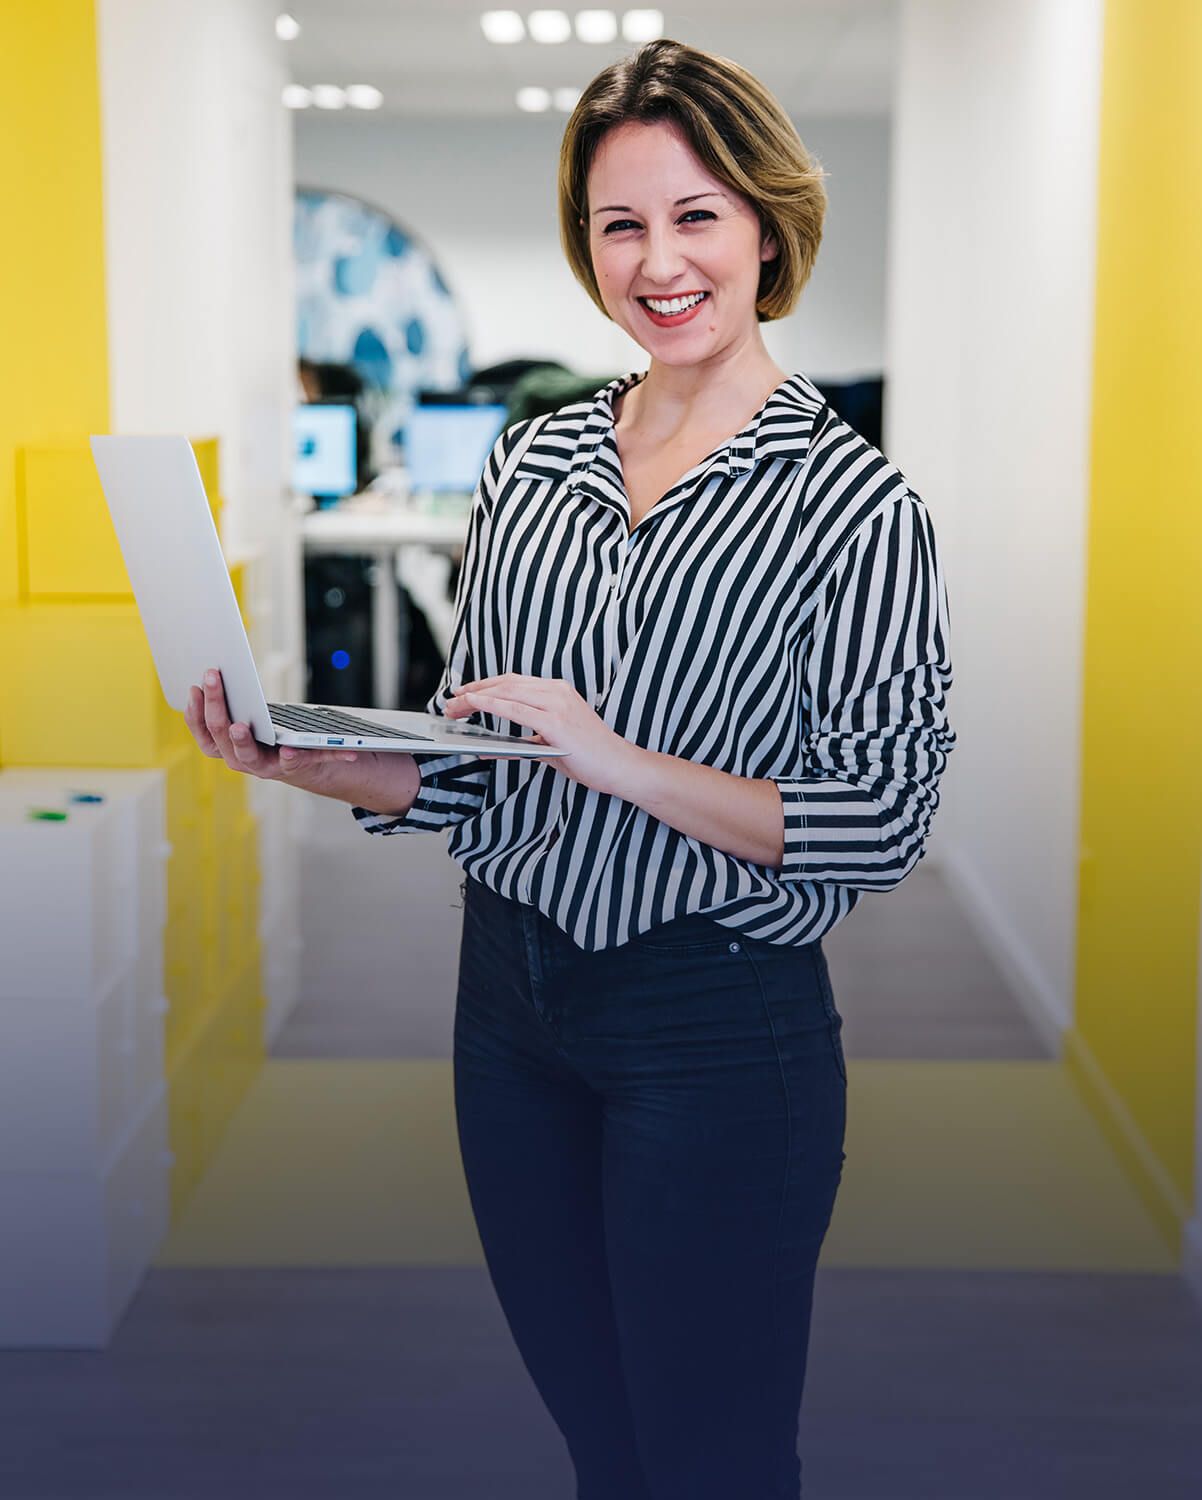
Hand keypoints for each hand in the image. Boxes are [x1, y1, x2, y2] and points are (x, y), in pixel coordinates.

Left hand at [185, 667, 387, 798]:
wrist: (275, 760)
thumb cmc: (296, 750)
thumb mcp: (316, 752)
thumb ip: (332, 752)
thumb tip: (354, 754)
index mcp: (278, 767)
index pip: (283, 763)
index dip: (289, 758)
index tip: (291, 750)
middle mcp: (249, 764)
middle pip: (238, 748)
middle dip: (234, 728)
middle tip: (235, 715)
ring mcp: (228, 753)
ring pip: (213, 738)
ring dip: (207, 712)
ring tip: (204, 685)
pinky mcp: (214, 743)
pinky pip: (200, 731)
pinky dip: (194, 712)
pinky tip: (193, 691)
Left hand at [445, 674, 638, 796]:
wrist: (620, 766)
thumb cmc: (591, 757)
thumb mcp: (553, 743)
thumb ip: (527, 741)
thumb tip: (498, 748)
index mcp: (558, 691)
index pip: (513, 682)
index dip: (485, 685)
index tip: (464, 694)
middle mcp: (557, 691)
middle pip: (505, 682)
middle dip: (474, 691)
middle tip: (451, 702)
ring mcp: (557, 704)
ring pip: (507, 691)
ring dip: (476, 697)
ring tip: (455, 707)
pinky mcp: (556, 721)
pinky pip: (516, 709)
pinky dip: (492, 704)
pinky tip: (475, 704)